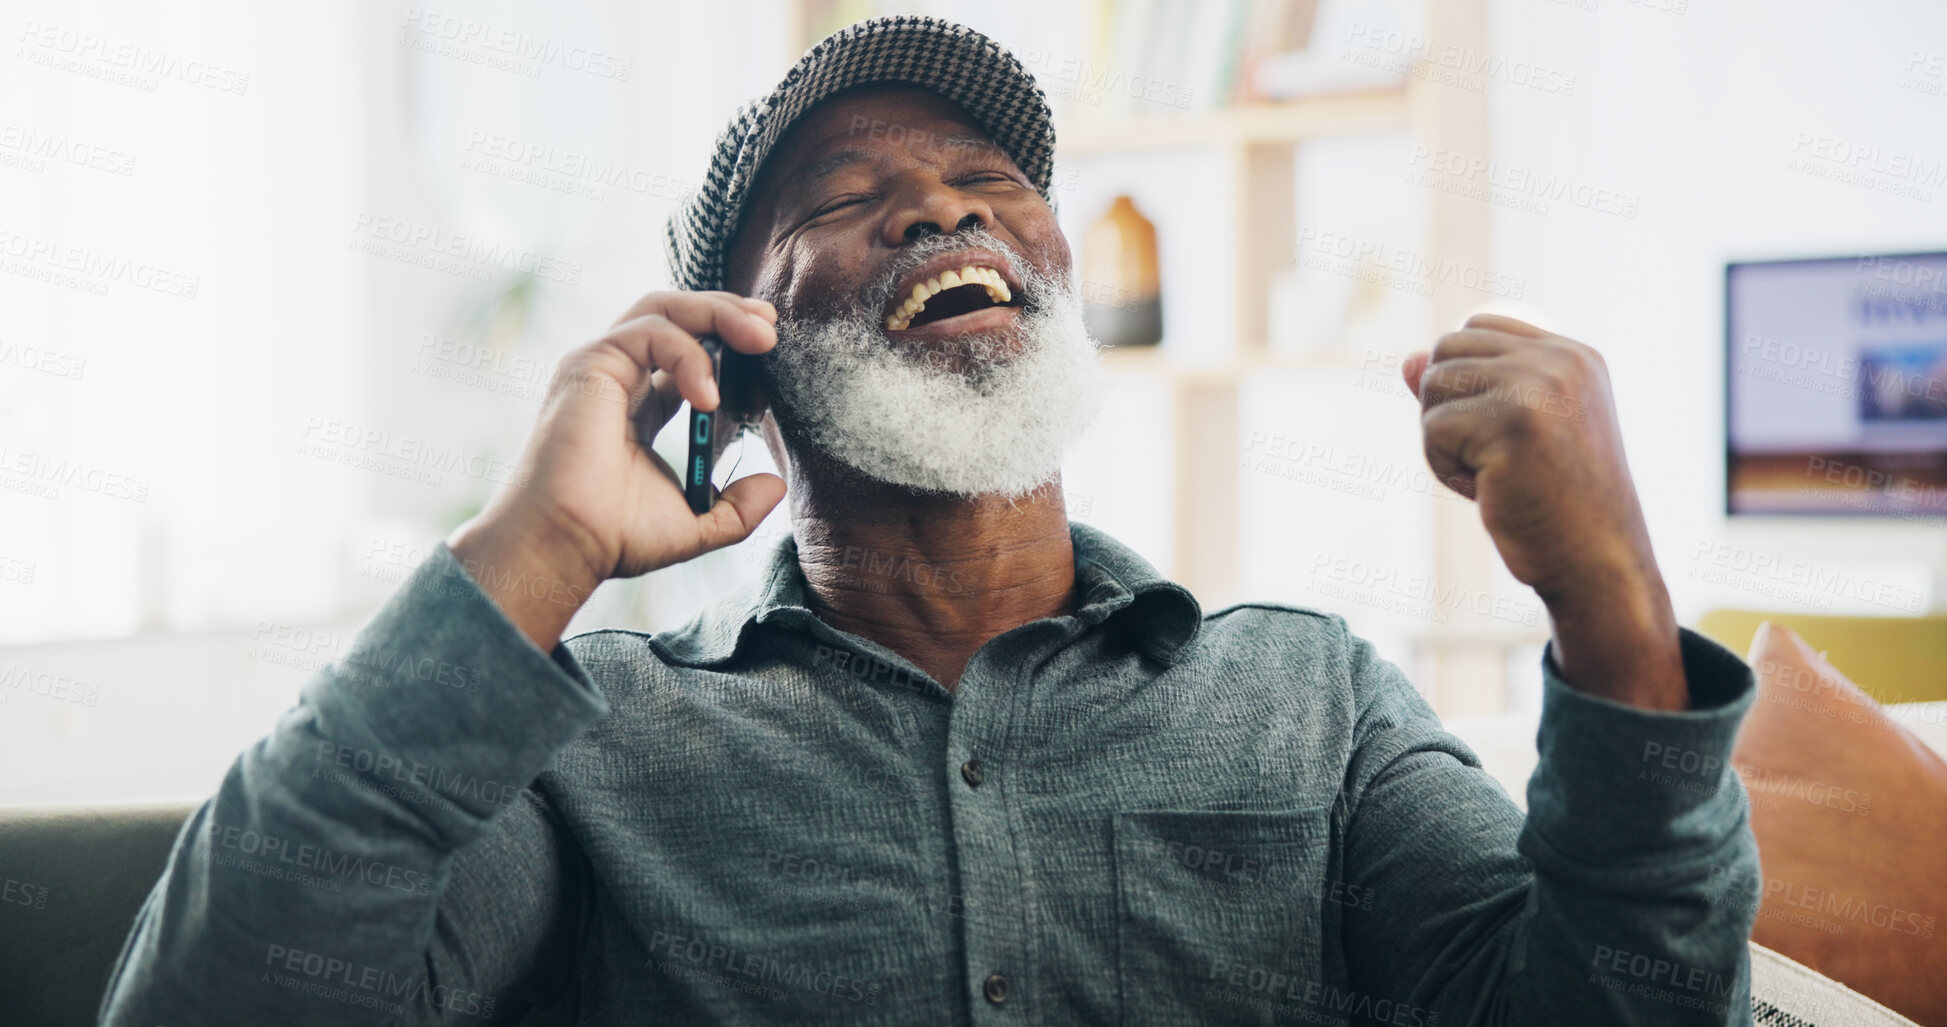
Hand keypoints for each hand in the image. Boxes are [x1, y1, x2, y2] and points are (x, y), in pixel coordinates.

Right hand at [446, 291, 786, 650]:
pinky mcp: (590, 364)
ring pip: (664, 307)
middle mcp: (619, 377)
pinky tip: (710, 397)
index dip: (730, 344)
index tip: (770, 356)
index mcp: (640, 405)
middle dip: (730, 312)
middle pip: (678, 315)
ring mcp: (602, 365)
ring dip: (719, 314)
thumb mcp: (696, 522)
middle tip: (772, 328)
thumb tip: (775, 485)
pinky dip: (690, 354)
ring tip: (762, 340)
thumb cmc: (613, 537)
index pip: (688, 351)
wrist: (564, 546)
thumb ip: (738, 506)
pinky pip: (651, 332)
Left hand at [1401, 313, 1684, 709]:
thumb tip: (1408, 359)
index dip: (1462, 378)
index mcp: (1574, 355)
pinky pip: (1434, 429)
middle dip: (1446, 406)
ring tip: (1493, 475)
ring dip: (1445, 440)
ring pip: (1434, 386)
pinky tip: (1489, 492)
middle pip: (1448, 349)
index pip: (1479, 326)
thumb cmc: (1554, 503)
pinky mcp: (1513, 421)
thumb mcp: (1511, 434)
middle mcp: (1561, 360)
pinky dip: (1446, 469)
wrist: (1595, 562)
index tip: (1494, 429)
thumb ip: (1467, 390)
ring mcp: (1539, 386)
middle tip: (1488, 457)